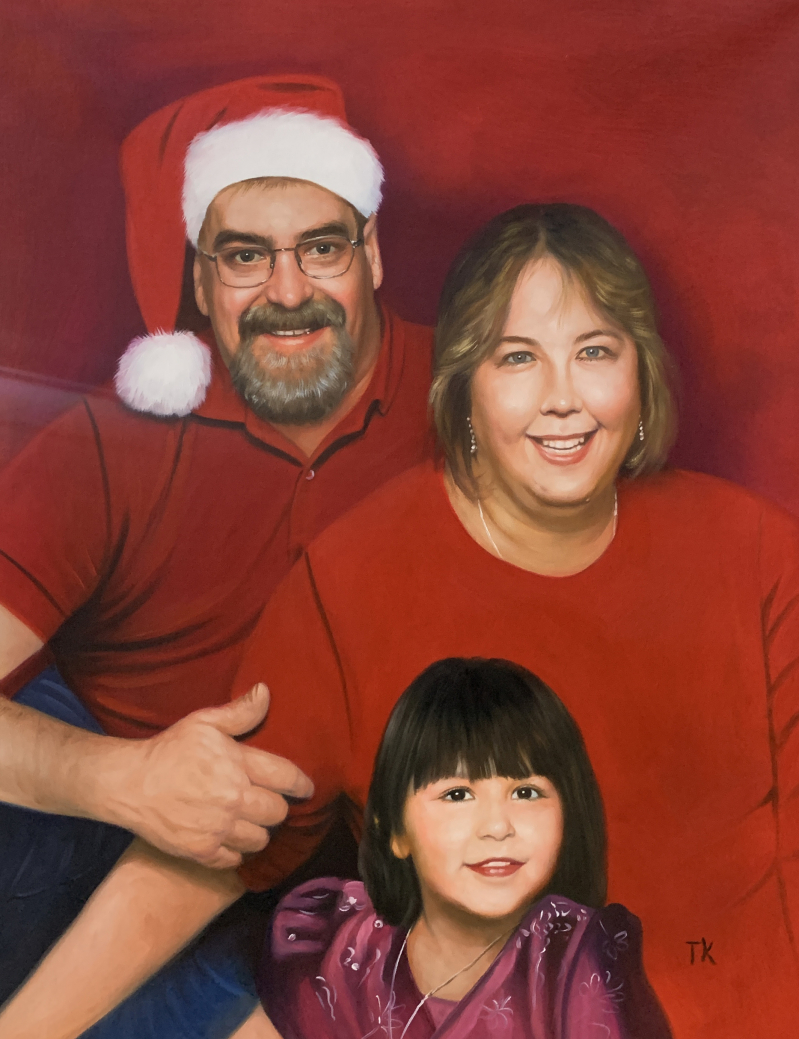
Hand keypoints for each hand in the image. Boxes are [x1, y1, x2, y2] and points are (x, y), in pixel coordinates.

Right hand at [99, 684, 312, 867]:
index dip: (301, 784)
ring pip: (261, 839)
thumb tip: (266, 692)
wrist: (128, 784)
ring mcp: (218, 828)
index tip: (305, 788)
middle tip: (263, 801)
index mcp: (238, 765)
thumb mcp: (203, 722)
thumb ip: (240, 712)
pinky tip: (227, 836)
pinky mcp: (202, 851)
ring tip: (246, 819)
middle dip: (275, 806)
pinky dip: (235, 850)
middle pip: (278, 812)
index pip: (287, 778)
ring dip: (257, 830)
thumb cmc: (168, 750)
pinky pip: (236, 859)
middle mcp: (233, 799)